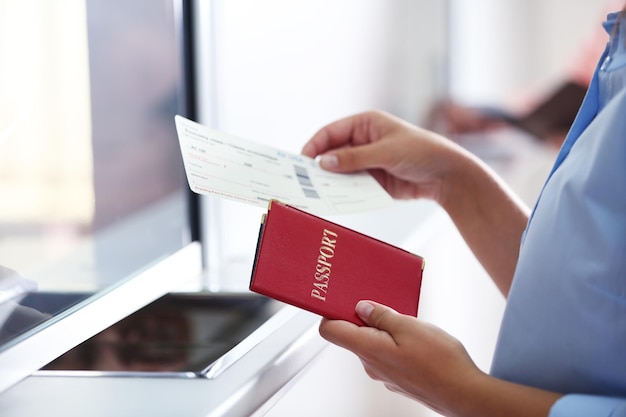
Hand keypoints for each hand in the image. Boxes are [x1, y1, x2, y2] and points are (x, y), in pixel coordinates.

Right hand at [304, 111, 529, 295]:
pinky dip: (344, 193)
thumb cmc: (421, 151)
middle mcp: (363, 142)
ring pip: (341, 172)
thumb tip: (323, 162)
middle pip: (333, 153)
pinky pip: (353, 186)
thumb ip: (354, 158)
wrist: (447, 175)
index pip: (331, 132)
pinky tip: (336, 201)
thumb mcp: (385, 152)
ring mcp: (367, 162)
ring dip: (332, 182)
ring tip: (317, 194)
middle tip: (305, 181)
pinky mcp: (373, 181)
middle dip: (321, 166)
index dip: (315, 145)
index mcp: (365, 124)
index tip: (303, 161)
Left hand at [319, 301, 561, 416]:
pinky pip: (387, 354)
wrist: (465, 395)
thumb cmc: (440, 362)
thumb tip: (361, 308)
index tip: (342, 297)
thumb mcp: (410, 326)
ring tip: (407, 320)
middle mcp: (371, 365)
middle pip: (352, 335)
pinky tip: (416, 339)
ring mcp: (384, 374)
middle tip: (383, 301)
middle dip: (364, 316)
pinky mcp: (397, 379)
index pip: (330, 331)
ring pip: (373, 344)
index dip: (331, 312)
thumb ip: (381, 316)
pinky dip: (395, 342)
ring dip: (384, 329)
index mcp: (368, 349)